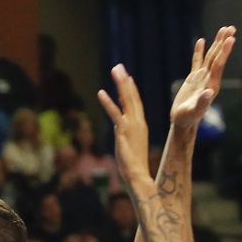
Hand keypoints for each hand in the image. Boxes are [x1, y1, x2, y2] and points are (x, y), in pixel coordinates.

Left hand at [98, 65, 152, 192]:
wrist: (137, 175)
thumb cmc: (134, 164)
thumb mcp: (131, 145)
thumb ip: (127, 135)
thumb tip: (122, 132)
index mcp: (140, 124)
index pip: (136, 103)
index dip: (131, 89)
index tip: (127, 76)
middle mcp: (138, 122)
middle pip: (132, 97)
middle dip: (125, 81)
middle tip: (119, 66)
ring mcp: (131, 125)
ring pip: (126, 100)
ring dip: (120, 84)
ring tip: (115, 70)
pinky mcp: (123, 131)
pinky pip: (115, 113)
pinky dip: (108, 103)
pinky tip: (101, 92)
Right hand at [169, 27, 235, 133]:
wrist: (183, 122)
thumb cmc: (188, 118)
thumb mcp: (194, 112)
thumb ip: (202, 103)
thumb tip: (209, 92)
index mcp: (211, 84)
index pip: (218, 64)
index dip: (224, 51)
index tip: (230, 39)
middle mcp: (209, 79)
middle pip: (217, 57)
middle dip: (223, 43)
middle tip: (230, 28)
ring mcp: (202, 78)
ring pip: (210, 57)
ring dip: (216, 44)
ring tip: (223, 30)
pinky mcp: (193, 79)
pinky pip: (197, 61)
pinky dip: (199, 51)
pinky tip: (201, 41)